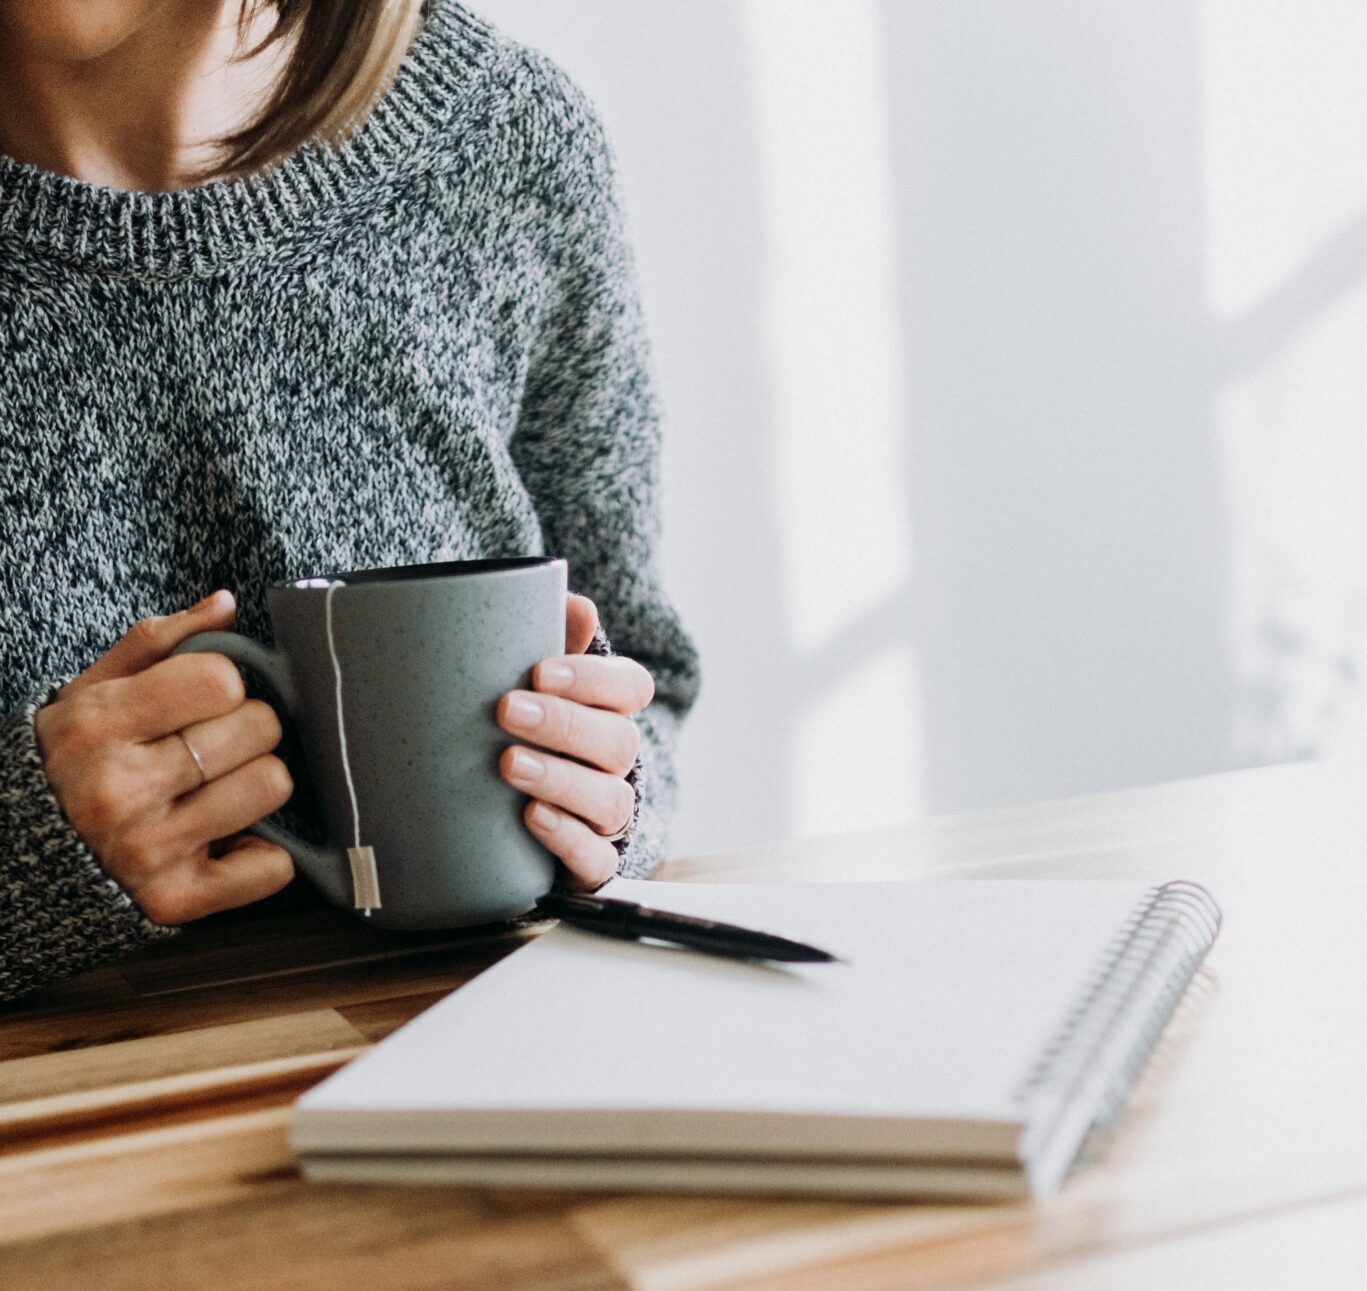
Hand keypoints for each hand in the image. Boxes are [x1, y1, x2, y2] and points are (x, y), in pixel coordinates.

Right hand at [33, 591, 295, 924]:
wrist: (18, 857)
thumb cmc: (71, 761)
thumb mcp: (92, 692)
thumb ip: (158, 642)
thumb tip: (225, 604)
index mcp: (97, 726)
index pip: (220, 679)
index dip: (224, 684)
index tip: (204, 700)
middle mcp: (119, 790)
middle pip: (259, 729)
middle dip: (248, 730)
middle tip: (215, 745)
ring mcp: (147, 850)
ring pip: (271, 786)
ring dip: (257, 784)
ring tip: (219, 788)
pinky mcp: (174, 900)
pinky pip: (273, 866)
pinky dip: (263, 854)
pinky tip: (226, 841)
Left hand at [496, 594, 654, 889]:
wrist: (487, 806)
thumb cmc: (512, 722)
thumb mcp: (524, 680)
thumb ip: (547, 638)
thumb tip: (578, 607)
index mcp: (609, 710)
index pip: (629, 687)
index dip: (592, 679)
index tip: (539, 670)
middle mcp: (615, 761)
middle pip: (617, 742)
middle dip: (563, 724)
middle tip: (506, 711)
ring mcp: (605, 814)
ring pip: (610, 800)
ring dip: (561, 779)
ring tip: (509, 765)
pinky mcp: (589, 861)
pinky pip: (596, 858)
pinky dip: (568, 838)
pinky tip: (532, 817)